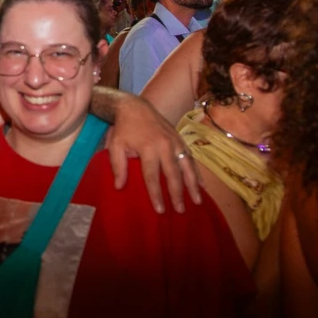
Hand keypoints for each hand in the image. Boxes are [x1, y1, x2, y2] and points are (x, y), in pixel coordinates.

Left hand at [105, 95, 201, 213]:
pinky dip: (197, 172)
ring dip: (192, 185)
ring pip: (187, 167)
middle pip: (173, 174)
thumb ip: (117, 166)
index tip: (160, 210)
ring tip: (197, 201)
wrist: (134, 107)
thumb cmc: (124, 129)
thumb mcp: (115, 145)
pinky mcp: (180, 140)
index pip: (153, 176)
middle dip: (177, 194)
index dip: (156, 194)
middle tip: (180, 210)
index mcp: (148, 148)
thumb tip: (119, 187)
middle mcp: (165, 146)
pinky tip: (201, 185)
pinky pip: (191, 158)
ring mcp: (175, 142)